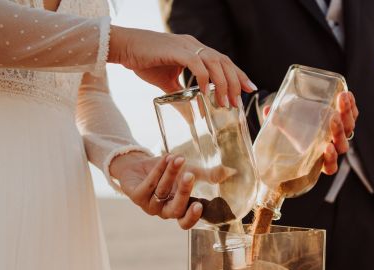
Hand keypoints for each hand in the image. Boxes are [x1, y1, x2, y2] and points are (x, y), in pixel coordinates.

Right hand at [108, 26, 255, 107]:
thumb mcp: (167, 85)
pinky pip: (197, 64)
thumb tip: (192, 119)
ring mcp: (186, 46)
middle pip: (224, 62)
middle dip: (236, 82)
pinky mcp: (176, 50)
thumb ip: (181, 99)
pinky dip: (204, 79)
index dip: (238, 75)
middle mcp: (194, 46)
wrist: (124, 48)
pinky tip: (205, 93)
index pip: (223, 62)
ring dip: (222, 84)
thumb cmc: (144, 62)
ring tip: (225, 103)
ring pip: (215, 63)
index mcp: (195, 51)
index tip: (249, 89)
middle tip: (240, 101)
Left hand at [109, 152, 202, 229]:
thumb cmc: (168, 173)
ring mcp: (149, 205)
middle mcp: (164, 211)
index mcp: (179, 210)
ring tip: (178, 158)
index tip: (200, 205)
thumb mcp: (190, 172)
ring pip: (162, 191)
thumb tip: (230, 171)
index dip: (192, 217)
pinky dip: (158, 170)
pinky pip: (149, 184)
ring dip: (170, 173)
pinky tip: (166, 158)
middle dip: (183, 192)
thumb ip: (209, 175)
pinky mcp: (136, 196)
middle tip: (190, 175)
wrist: (137, 166)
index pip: (186, 222)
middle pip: (175, 209)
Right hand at [262, 91, 358, 174]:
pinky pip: (352, 116)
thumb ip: (277, 124)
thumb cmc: (289, 134)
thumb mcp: (281, 133)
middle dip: (338, 131)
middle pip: (342, 145)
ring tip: (341, 98)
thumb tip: (268, 110)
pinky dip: (350, 106)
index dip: (331, 159)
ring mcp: (340, 135)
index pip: (330, 166)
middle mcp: (332, 149)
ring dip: (347, 114)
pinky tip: (346, 94)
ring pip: (349, 129)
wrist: (298, 120)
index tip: (326, 148)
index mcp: (318, 160)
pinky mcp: (345, 121)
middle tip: (333, 117)